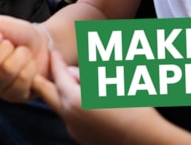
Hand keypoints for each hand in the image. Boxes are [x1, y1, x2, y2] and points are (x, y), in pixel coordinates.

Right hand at [0, 15, 51, 102]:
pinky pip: (22, 83)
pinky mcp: (12, 96)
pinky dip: (30, 69)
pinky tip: (28, 67)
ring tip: (22, 54)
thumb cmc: (14, 33)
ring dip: (21, 57)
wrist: (41, 43)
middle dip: (6, 48)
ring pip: (7, 72)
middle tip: (11, 44)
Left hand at [35, 50, 168, 143]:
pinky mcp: (81, 138)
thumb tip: (70, 73)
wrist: (146, 139)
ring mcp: (74, 129)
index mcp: (74, 100)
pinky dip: (71, 107)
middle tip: (45, 68)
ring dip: (60, 93)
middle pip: (47, 94)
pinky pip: (71, 118)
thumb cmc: (132, 107)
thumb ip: (84, 75)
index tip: (55, 53)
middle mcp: (69, 117)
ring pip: (59, 106)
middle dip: (45, 79)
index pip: (58, 76)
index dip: (56, 62)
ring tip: (69, 82)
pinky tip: (82, 100)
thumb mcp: (109, 82)